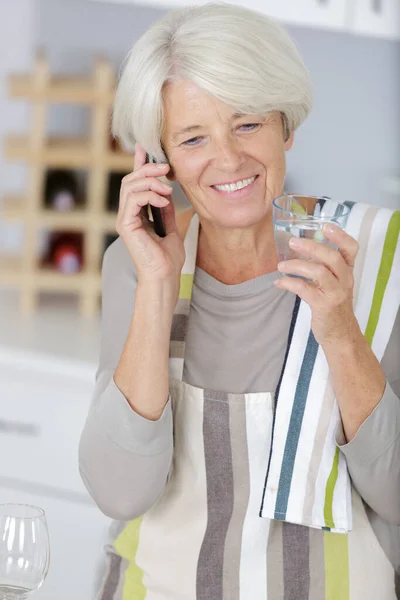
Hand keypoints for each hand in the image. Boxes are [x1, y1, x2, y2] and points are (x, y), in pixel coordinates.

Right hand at [116, 143, 184, 290]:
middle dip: (148, 169)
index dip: (138, 164)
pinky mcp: (126, 225)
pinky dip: (149, 194)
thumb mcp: (172, 227)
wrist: (165, 276)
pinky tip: (162, 199)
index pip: (135, 183)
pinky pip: (133, 199)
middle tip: (166, 168)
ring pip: (129, 186)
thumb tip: (166, 192)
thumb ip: (166, 210)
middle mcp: (128, 215)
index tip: (145, 149)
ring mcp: (125, 219)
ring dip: (150, 181)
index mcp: (137, 214)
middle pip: (130, 180)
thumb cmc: (168, 258)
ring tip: (167, 188)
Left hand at [274, 224, 359, 346]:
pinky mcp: (324, 305)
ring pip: (318, 272)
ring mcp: (336, 293)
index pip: (351, 248)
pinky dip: (289, 283)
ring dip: (296, 265)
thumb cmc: (333, 305)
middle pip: (332, 257)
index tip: (325, 226)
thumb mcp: (333, 283)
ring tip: (281, 266)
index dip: (340, 235)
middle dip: (311, 247)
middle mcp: (345, 280)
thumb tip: (295, 251)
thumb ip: (321, 267)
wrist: (341, 334)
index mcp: (347, 271)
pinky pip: (304, 289)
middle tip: (292, 242)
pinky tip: (279, 283)